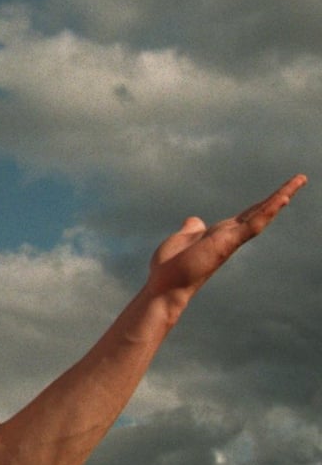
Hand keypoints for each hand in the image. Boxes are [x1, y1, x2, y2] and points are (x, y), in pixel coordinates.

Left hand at [146, 174, 306, 313]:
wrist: (165, 285)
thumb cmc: (171, 267)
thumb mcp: (181, 238)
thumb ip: (191, 229)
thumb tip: (194, 220)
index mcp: (219, 233)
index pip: (246, 214)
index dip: (262, 203)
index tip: (279, 192)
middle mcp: (229, 235)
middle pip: (259, 211)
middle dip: (281, 195)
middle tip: (300, 179)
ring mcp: (230, 239)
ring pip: (262, 214)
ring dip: (281, 196)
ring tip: (299, 180)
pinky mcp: (228, 243)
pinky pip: (253, 224)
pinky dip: (268, 210)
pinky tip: (283, 197)